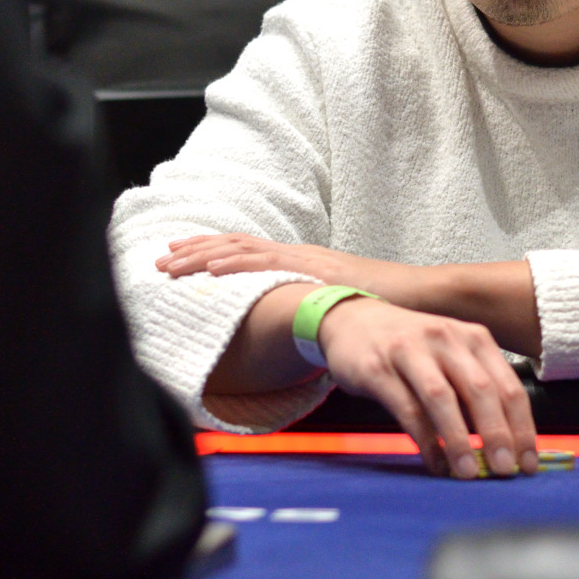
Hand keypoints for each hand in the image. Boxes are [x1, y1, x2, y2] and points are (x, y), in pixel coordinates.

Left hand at [157, 234, 423, 305]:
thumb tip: (296, 332)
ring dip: (203, 257)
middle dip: (195, 251)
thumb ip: (315, 315)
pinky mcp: (313, 270)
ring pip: (243, 251)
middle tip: (159, 258)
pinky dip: (236, 264)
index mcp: (302, 262)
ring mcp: (305, 259)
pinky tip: (211, 270)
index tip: (180, 255)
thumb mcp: (341, 309)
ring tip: (170, 264)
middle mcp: (298, 254)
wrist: (420, 298)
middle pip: (236, 246)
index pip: (247, 251)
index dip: (211, 252)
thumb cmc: (386, 309)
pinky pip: (268, 264)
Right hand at [319, 297, 538, 479]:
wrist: (353, 320)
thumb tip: (506, 444)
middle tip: (506, 471)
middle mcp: (446, 339)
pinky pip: (406, 409)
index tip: (529, 462)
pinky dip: (425, 440)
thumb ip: (476, 390)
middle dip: (497, 434)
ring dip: (459, 439)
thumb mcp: (452, 356)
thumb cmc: (413, 347)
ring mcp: (410, 351)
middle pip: (480, 390)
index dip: (523, 427)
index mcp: (474, 338)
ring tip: (469, 473)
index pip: (508, 386)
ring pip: (442, 398)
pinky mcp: (378, 368)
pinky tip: (435, 463)